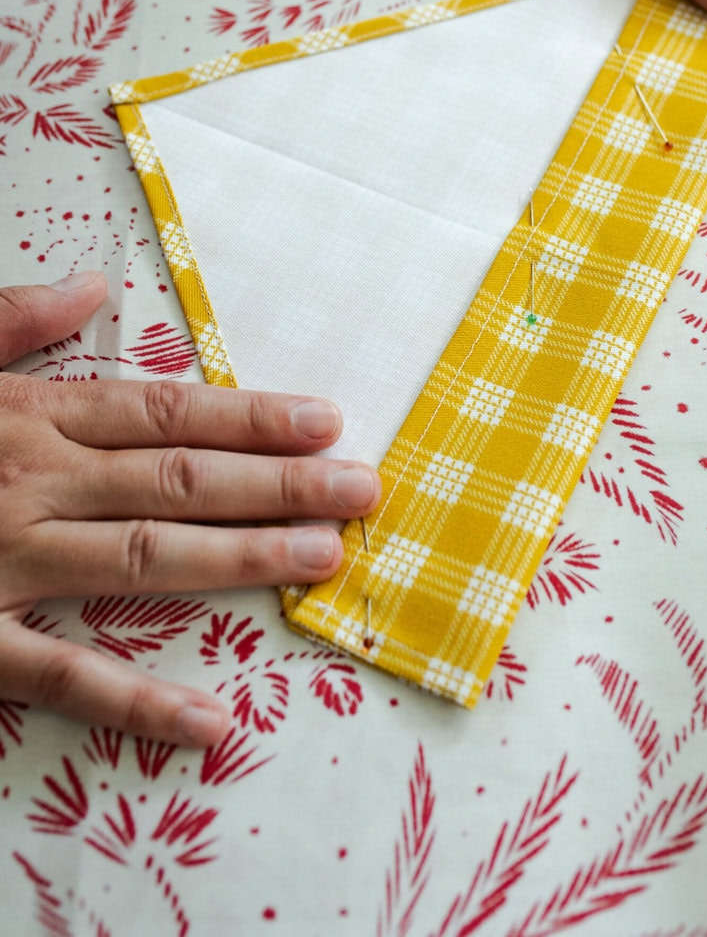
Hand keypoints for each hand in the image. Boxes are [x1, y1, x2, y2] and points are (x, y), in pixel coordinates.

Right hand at [0, 272, 379, 746]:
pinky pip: (58, 677)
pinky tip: (209, 725)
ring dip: (239, 559)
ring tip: (326, 558)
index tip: (327, 421)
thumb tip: (87, 282)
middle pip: (178, 479)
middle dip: (278, 484)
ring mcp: (1, 563)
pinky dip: (134, 704)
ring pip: (143, 558)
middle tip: (368, 490)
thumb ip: (8, 322)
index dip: (250, 417)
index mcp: (25, 416)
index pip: (163, 412)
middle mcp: (29, 484)